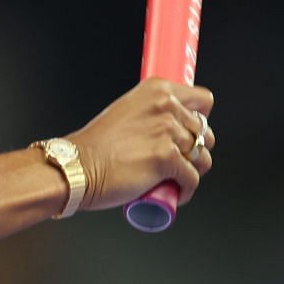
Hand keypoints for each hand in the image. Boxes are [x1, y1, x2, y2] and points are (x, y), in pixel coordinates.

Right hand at [64, 78, 215, 211]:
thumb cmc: (96, 145)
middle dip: (195, 149)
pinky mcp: (168, 158)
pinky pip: (192, 179)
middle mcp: (166, 106)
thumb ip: (150, 112)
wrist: (79, 166)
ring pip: (202, 157)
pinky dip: (185, 190)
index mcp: (157, 90)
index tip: (192, 131)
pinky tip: (174, 193)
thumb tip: (170, 126)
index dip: (199, 119)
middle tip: (178, 160)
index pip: (203, 100)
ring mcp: (168, 132)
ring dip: (192, 171)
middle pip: (204, 132)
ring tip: (174, 178)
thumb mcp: (126, 111)